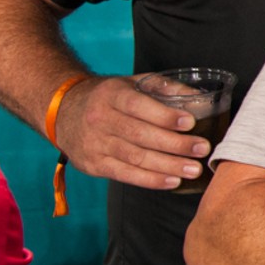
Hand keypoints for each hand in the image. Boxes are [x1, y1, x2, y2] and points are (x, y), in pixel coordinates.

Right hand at [57, 76, 211, 189]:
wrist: (62, 111)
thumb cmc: (109, 97)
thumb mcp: (131, 83)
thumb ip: (164, 88)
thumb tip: (200, 98)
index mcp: (112, 95)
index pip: (138, 106)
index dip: (164, 116)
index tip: (190, 122)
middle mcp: (100, 120)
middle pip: (140, 135)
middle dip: (174, 144)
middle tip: (202, 149)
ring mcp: (95, 144)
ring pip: (134, 158)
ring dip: (168, 166)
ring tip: (194, 169)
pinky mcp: (93, 165)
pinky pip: (125, 175)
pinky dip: (150, 180)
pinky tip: (172, 181)